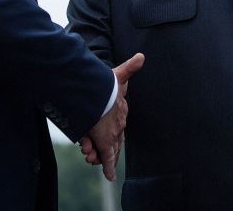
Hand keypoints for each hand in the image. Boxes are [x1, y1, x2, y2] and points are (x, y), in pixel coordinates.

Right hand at [81, 52, 144, 179]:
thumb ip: (130, 68)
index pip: (118, 126)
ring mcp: (110, 133)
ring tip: (89, 154)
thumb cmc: (106, 84)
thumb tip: (142, 56)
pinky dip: (108, 167)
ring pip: (105, 149)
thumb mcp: (118, 75)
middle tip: (90, 151)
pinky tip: (109, 176)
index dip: (111, 134)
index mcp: (120, 110)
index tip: (99, 137)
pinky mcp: (104, 141)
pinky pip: (107, 158)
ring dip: (96, 153)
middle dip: (101, 147)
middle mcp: (116, 124)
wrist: (100, 93)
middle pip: (112, 140)